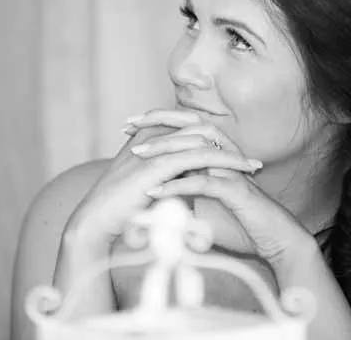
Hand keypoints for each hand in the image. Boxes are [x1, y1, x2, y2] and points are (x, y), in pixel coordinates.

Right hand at [63, 120, 260, 251]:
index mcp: (149, 138)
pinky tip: (240, 172)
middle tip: (252, 160)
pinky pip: (199, 156)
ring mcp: (155, 148)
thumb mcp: (150, 185)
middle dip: (228, 143)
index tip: (238, 155)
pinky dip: (223, 161)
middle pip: (199, 129)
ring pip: (204, 140)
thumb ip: (169, 177)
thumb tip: (193, 181)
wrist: (97, 220)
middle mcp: (152, 137)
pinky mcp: (158, 164)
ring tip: (253, 167)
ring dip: (232, 153)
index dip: (215, 140)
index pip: (189, 129)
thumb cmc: (121, 208)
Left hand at [126, 110, 317, 274]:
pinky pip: (203, 183)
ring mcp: (230, 171)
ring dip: (164, 152)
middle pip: (188, 129)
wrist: (272, 240)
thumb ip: (183, 195)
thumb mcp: (204, 206)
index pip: (185, 129)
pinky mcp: (236, 189)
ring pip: (194, 151)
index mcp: (216, 155)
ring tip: (136, 156)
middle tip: (128, 127)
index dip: (157, 122)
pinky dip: (177, 186)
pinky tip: (154, 191)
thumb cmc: (240, 224)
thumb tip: (153, 195)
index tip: (128, 126)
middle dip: (157, 125)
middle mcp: (223, 156)